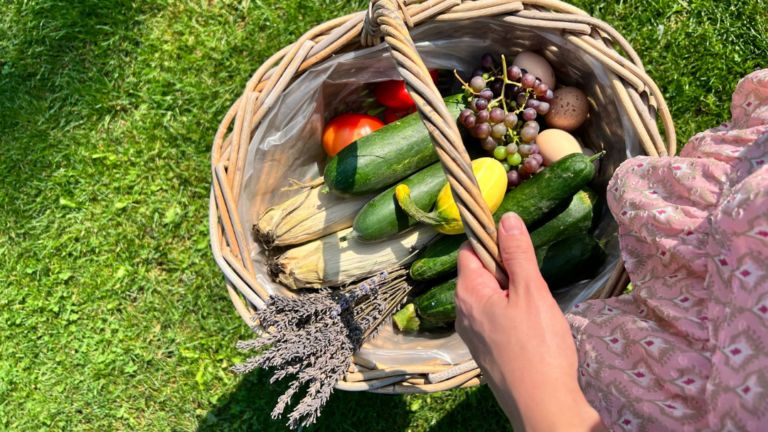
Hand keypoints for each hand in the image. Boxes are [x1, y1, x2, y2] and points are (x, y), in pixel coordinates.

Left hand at [455, 212, 606, 431]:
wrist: (543, 406)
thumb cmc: (539, 348)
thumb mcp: (531, 292)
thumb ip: (517, 254)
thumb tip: (505, 219)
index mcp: (467, 293)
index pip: (469, 250)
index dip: (491, 240)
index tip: (517, 244)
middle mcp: (462, 312)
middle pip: (480, 272)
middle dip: (506, 269)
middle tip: (533, 283)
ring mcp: (472, 333)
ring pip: (490, 296)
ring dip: (512, 293)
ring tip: (536, 308)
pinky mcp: (486, 350)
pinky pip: (495, 318)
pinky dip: (512, 314)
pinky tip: (533, 328)